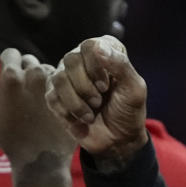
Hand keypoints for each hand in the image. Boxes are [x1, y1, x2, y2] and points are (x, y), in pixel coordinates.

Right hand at [0, 45, 75, 168]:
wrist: (40, 158)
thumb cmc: (8, 136)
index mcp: (11, 76)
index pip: (9, 54)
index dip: (6, 67)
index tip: (7, 85)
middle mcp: (34, 72)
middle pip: (27, 60)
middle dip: (23, 72)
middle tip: (22, 97)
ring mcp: (54, 80)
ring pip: (43, 68)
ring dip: (38, 80)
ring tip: (35, 104)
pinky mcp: (68, 89)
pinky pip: (58, 79)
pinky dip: (52, 88)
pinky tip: (48, 106)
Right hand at [45, 35, 147, 170]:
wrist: (117, 140)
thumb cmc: (128, 111)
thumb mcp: (134, 88)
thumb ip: (120, 65)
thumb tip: (97, 47)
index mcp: (104, 51)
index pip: (89, 46)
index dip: (96, 68)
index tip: (107, 87)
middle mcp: (82, 60)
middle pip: (70, 60)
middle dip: (85, 86)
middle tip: (99, 101)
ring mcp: (66, 78)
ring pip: (58, 79)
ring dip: (76, 101)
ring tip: (91, 113)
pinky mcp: (56, 97)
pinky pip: (51, 97)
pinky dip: (68, 111)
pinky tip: (81, 119)